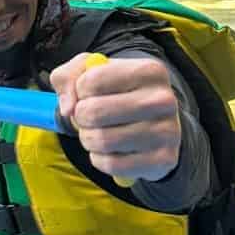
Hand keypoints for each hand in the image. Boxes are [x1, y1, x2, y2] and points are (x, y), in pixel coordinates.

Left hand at [49, 54, 181, 181]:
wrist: (152, 121)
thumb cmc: (115, 91)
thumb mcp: (89, 72)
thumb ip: (67, 78)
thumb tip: (68, 108)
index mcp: (149, 70)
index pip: (91, 81)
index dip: (79, 91)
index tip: (88, 94)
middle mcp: (164, 99)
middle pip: (94, 112)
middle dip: (80, 117)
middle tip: (87, 117)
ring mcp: (167, 131)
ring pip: (102, 141)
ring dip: (88, 139)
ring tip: (98, 132)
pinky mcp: (164, 159)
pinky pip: (111, 164)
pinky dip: (100, 159)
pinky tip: (110, 150)